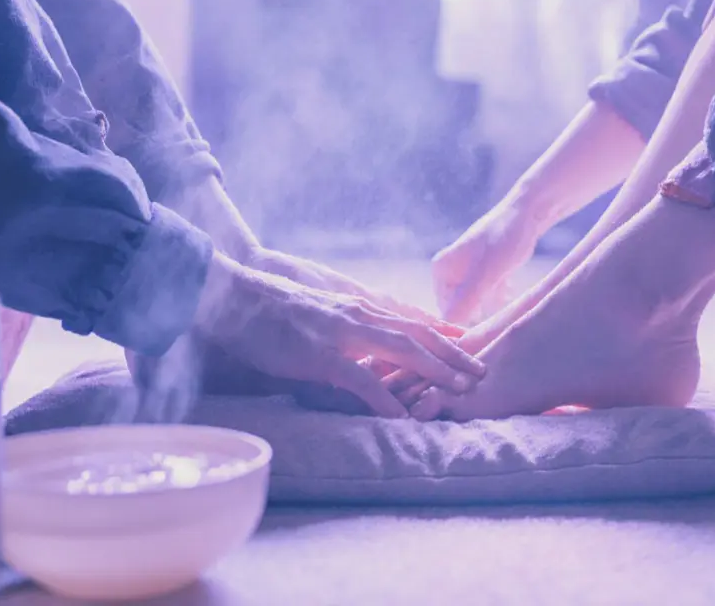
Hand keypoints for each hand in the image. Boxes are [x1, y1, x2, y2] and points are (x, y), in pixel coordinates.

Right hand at [191, 253, 484, 416]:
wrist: (232, 297)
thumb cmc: (269, 309)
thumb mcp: (316, 312)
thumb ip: (343, 325)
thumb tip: (360, 346)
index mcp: (356, 307)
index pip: (410, 320)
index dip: (443, 333)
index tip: (471, 345)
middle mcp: (356, 315)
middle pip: (417, 334)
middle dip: (453, 353)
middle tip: (482, 371)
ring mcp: (340, 333)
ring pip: (400, 350)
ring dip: (434, 370)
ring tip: (460, 389)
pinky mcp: (319, 354)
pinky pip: (359, 378)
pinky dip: (384, 397)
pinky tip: (400, 416)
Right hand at [432, 200, 540, 324]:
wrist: (528, 213)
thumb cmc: (504, 242)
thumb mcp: (484, 275)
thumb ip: (465, 300)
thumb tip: (449, 326)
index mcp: (440, 270)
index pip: (446, 311)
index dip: (466, 322)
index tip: (487, 328)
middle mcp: (448, 270)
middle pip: (461, 308)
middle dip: (479, 314)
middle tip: (499, 313)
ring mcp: (466, 269)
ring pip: (476, 301)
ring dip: (491, 305)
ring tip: (506, 298)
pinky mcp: (483, 269)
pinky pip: (486, 293)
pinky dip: (498, 296)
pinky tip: (509, 290)